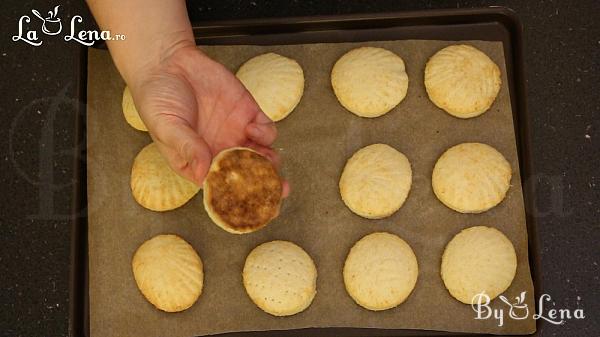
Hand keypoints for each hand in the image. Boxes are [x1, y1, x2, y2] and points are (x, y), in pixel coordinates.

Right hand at [131, 43, 288, 195]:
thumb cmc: (158, 99)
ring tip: (267, 160)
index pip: (222, 188)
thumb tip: (204, 171)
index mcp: (198, 164)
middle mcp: (219, 152)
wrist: (167, 62)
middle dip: (267, 185)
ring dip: (270, 162)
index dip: (240, 199)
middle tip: (279, 190)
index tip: (254, 208)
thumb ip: (187, 147)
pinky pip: (265, 130)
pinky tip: (253, 129)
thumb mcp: (166, 126)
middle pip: (249, 176)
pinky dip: (265, 134)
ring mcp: (235, 134)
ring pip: (262, 156)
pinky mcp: (247, 113)